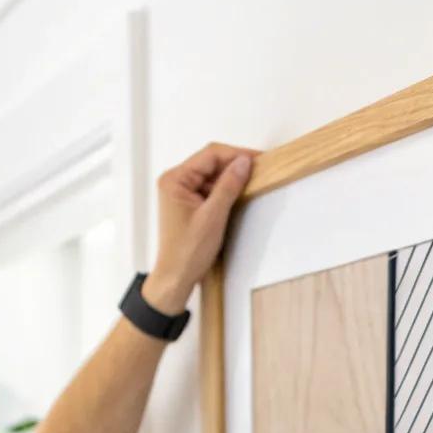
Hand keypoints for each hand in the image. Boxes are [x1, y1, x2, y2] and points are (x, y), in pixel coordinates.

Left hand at [142, 143, 257, 314]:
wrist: (176, 278)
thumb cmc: (187, 253)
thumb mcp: (213, 216)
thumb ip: (229, 186)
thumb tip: (244, 162)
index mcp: (175, 180)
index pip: (210, 155)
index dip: (236, 155)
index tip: (257, 159)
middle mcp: (175, 182)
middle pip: (211, 163)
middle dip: (234, 167)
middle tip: (258, 171)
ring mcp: (181, 193)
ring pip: (212, 176)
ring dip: (230, 180)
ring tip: (250, 186)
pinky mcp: (188, 203)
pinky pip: (209, 189)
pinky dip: (224, 191)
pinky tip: (237, 197)